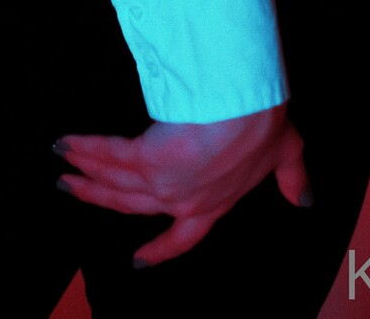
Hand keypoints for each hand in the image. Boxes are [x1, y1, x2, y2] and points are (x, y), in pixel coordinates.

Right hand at [52, 102, 310, 267]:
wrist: (248, 109)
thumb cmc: (266, 126)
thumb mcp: (287, 153)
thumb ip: (293, 177)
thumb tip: (305, 200)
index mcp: (215, 203)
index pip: (183, 237)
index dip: (161, 250)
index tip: (140, 261)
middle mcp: (184, 199)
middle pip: (134, 207)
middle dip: (101, 201)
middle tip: (75, 193)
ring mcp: (163, 182)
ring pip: (116, 184)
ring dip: (86, 176)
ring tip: (63, 170)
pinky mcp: (148, 157)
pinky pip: (110, 154)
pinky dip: (86, 148)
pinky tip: (67, 143)